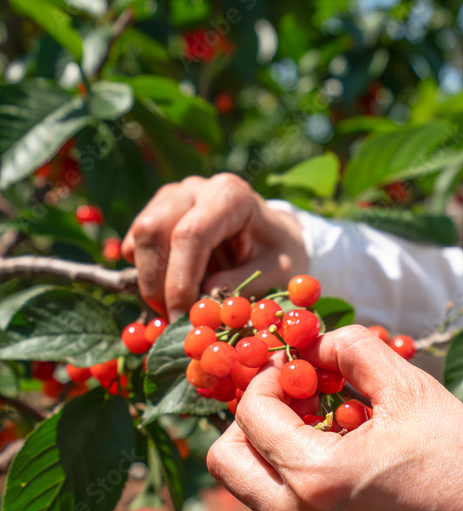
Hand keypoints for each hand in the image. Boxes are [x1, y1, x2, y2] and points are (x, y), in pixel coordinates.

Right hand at [122, 173, 307, 320]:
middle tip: (174, 321)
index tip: (183, 319)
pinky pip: (135, 244)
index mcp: (230, 196)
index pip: (191, 235)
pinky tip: (171, 290)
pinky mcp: (156, 212)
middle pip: (153, 230)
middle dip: (157, 284)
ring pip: (139, 237)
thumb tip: (203, 305)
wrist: (272, 235)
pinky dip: (145, 274)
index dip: (180, 282)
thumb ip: (243, 285)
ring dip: (149, 282)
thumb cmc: (278, 252)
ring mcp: (171, 197)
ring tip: (175, 310)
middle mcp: (196, 189)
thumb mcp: (277, 272)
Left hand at [207, 326, 462, 510]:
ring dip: (271, 453)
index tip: (302, 369)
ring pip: (252, 492)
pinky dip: (295, 486)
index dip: (268, 378)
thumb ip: (356, 351)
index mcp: (317, 475)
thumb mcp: (414, 390)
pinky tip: (344, 468)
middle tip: (295, 400)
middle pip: (226, 463)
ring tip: (325, 431)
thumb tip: (319, 342)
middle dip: (250, 420)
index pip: (251, 414)